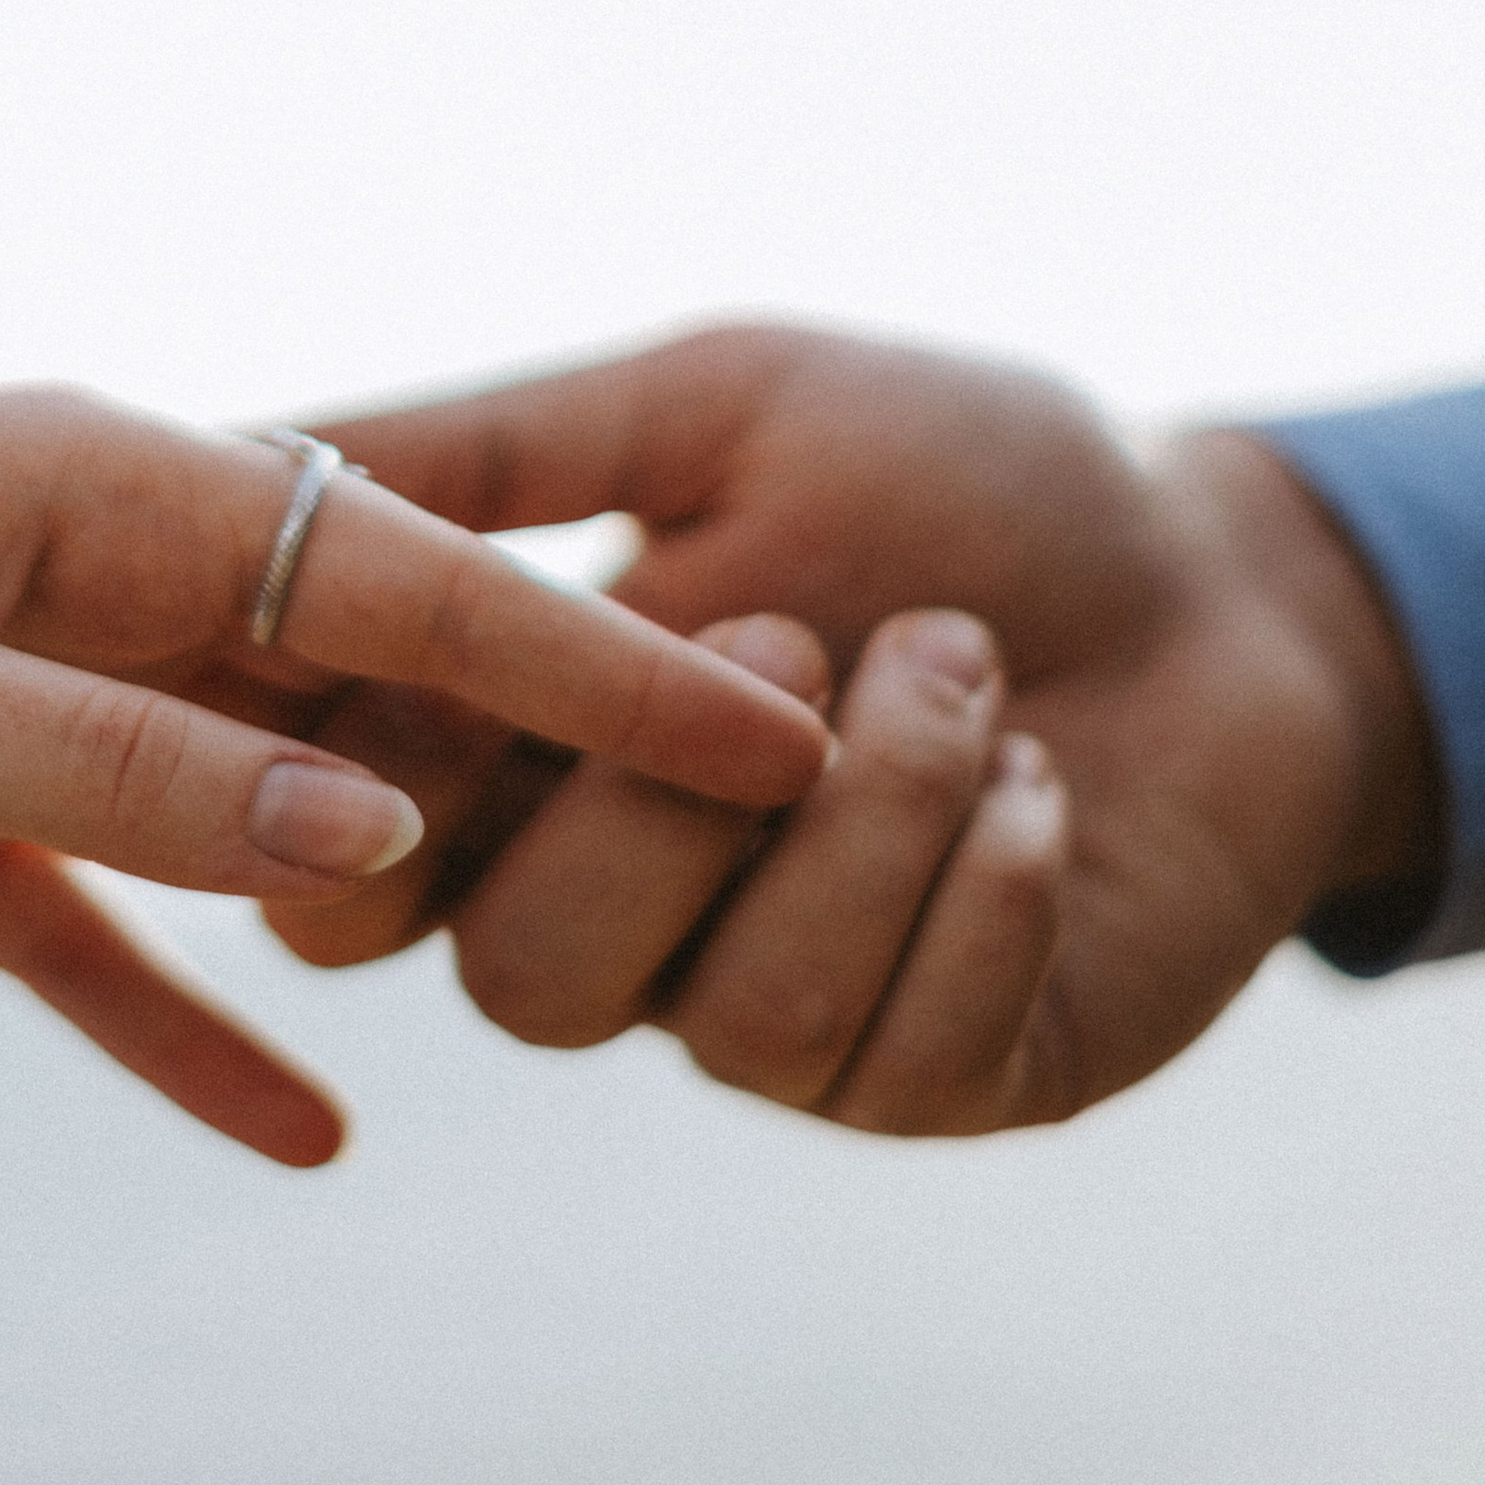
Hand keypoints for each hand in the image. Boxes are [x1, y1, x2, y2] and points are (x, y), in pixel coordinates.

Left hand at [0, 384, 826, 1162]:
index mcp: (91, 475)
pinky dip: (182, 1019)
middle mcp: (74, 562)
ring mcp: (3, 682)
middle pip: (346, 675)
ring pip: (239, 800)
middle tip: (735, 847)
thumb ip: (128, 771)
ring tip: (556, 975)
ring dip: (372, 891)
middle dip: (527, 760)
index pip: (397, 568)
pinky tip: (299, 1133)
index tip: (776, 721)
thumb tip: (379, 844)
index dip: (591, 658)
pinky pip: (92, 922)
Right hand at [262, 326, 1435, 1134]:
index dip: (378, 800)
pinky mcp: (940, 1078)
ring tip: (963, 663)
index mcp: (536, 767)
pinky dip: (985, 885)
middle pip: (517, 980)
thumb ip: (501, 450)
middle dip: (659, 805)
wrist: (1228, 571)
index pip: (353, 870)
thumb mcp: (719, 406)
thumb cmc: (964, 473)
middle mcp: (631, 915)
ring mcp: (779, 1014)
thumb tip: (256, 443)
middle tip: (796, 627)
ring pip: (719, 1017)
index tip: (462, 667)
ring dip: (866, 817)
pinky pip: (897, 1047)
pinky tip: (1045, 782)